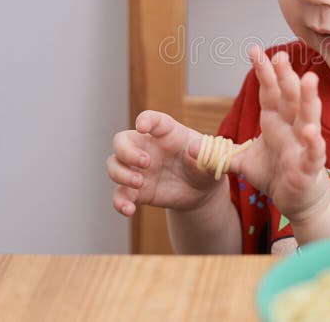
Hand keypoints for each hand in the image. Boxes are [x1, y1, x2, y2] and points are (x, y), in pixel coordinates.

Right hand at [106, 110, 222, 216]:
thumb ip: (211, 154)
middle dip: (126, 151)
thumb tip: (195, 149)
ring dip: (121, 174)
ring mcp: (139, 169)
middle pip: (122, 140)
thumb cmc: (206, 166)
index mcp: (168, 133)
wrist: (202, 191)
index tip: (143, 126)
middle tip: (146, 163)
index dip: (145, 120)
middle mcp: (148, 148)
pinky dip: (119, 202)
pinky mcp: (137, 190)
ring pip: (114, 165)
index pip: (152, 119)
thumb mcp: (216, 159)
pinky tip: (129, 210)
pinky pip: (119, 194)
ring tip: (140, 183)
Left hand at [231, 45, 329, 222]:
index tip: (255, 51)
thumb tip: (191, 149)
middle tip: (281, 56)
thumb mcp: (244, 161)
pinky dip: (313, 142)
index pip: (270, 92)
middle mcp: (291, 127)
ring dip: (308, 99)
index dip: (264, 72)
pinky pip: (313, 152)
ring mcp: (302, 145)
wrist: (298, 199)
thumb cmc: (276, 173)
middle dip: (286, 77)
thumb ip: (221, 153)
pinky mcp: (309, 166)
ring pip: (307, 117)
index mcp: (276, 121)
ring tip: (308, 79)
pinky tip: (310, 131)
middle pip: (289, 98)